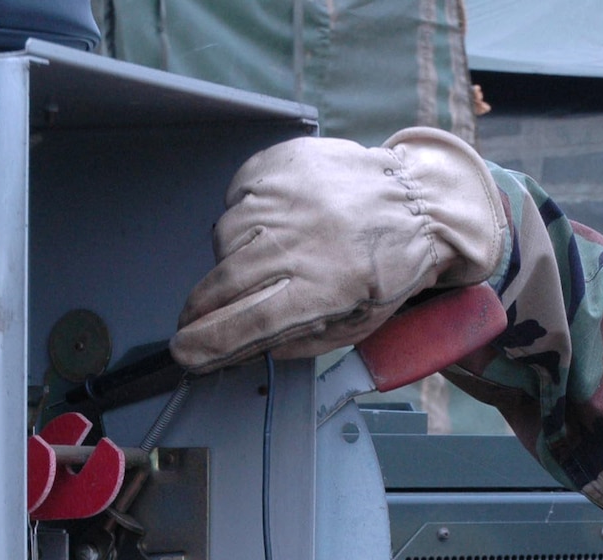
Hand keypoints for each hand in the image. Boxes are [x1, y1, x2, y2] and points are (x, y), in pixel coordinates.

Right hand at [170, 127, 508, 371]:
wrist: (417, 201)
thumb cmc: (388, 268)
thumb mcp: (357, 323)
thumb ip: (300, 341)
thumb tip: (242, 349)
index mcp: (329, 286)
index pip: (251, 321)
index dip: (210, 342)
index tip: (185, 353)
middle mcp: (304, 239)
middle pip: (226, 282)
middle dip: (200, 309)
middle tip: (192, 322)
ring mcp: (289, 196)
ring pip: (225, 238)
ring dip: (230, 259)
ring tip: (264, 260)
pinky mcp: (279, 164)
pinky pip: (236, 199)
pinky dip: (244, 218)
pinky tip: (275, 224)